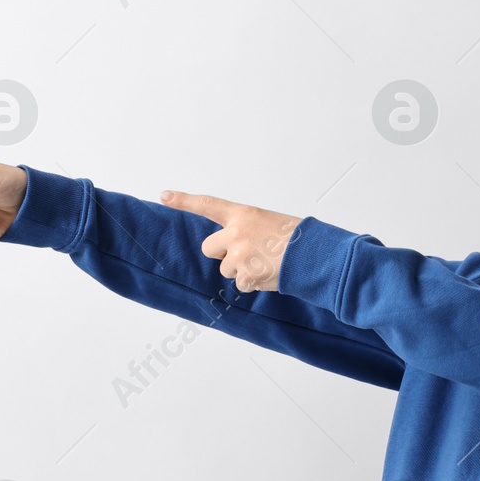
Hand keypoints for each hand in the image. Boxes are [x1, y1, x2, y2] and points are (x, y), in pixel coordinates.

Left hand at [161, 189, 302, 292]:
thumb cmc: (297, 237)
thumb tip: (233, 250)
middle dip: (222, 254)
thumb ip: (246, 230)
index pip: (208, 204)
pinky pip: (242, 284)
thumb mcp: (269, 223)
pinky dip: (254, 283)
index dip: (183, 201)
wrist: (315, 254)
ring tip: (266, 263)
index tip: (164, 196)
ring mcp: (239, 256)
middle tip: (245, 254)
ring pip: (226, 270)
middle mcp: (236, 233)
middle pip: (210, 248)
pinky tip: (270, 274)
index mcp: (243, 214)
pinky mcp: (246, 276)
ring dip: (242, 270)